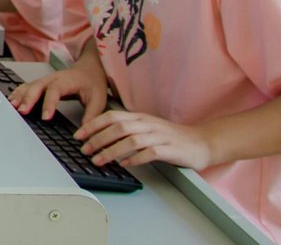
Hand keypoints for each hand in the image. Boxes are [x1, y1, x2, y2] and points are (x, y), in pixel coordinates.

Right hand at [8, 60, 109, 125]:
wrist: (90, 68)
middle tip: (22, 111)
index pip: (55, 91)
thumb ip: (91, 116)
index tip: (45, 117)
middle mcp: (54, 78)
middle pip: (38, 86)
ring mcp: (46, 79)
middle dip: (28, 99)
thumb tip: (84, 133)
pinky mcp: (42, 83)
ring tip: (12, 106)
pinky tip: (12, 100)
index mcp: (67, 81)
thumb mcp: (98, 100)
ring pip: (30, 85)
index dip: (49, 103)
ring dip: (20, 95)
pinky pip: (27, 86)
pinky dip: (19, 92)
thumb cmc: (93, 82)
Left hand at [76, 110, 211, 169]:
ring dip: (111, 150)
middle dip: (98, 138)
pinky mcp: (171, 149)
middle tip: (84, 150)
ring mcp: (160, 136)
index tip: (78, 135)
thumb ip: (127, 130)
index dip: (93, 125)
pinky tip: (124, 164)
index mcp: (140, 117)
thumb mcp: (147, 128)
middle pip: (118, 127)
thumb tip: (101, 137)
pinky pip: (150, 152)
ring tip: (98, 160)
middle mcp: (148, 124)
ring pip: (131, 140)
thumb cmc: (171, 137)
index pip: (112, 116)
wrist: (202, 142)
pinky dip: (135, 158)